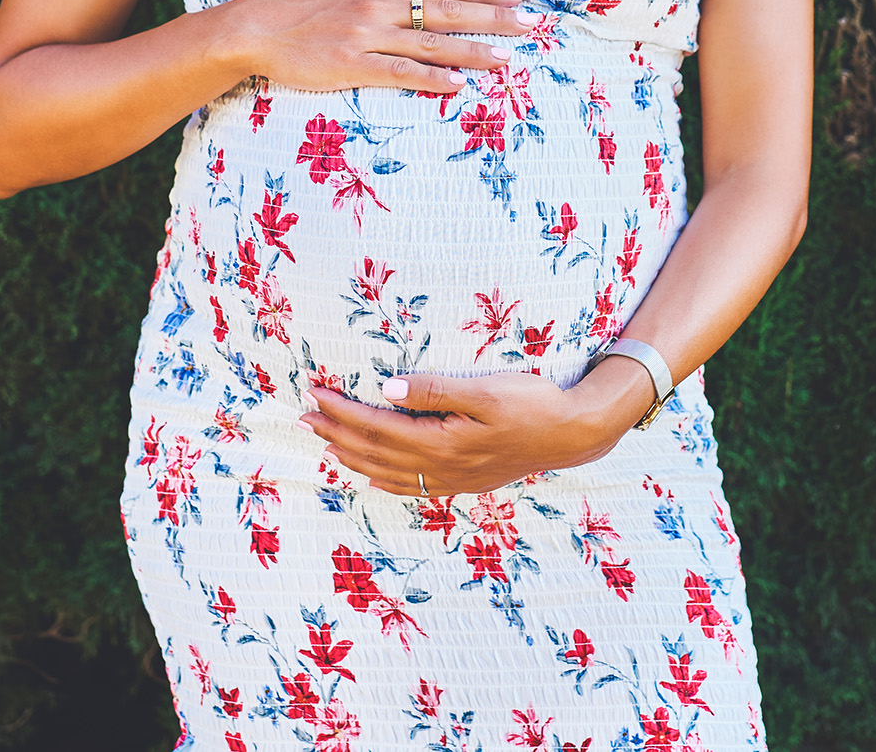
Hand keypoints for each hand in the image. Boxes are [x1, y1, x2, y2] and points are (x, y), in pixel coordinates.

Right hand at [215, 0, 534, 95]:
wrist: (259, 29)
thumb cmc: (302, 2)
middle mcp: (380, 5)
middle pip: (448, 11)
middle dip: (493, 17)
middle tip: (530, 24)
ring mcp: (368, 36)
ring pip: (432, 43)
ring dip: (473, 51)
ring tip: (506, 60)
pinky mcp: (354, 65)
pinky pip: (401, 72)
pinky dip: (432, 78)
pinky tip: (459, 84)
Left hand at [300, 362, 656, 496]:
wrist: (571, 433)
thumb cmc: (532, 403)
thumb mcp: (485, 390)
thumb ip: (434, 391)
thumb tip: (386, 390)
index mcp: (441, 440)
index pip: (377, 426)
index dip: (341, 411)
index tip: (314, 393)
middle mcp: (440, 466)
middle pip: (375, 451)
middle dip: (336, 433)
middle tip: (303, 415)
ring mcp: (452, 477)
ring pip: (387, 470)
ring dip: (352, 455)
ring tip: (324, 441)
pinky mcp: (463, 480)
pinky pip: (412, 486)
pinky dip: (383, 479)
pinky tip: (371, 474)